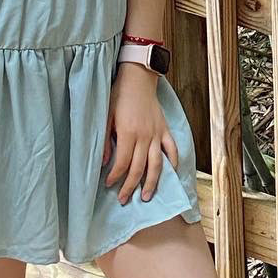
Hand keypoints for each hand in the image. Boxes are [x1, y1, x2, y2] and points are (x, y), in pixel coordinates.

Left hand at [102, 64, 177, 203]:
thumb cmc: (119, 95)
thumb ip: (106, 141)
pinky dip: (173, 162)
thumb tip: (105, 163)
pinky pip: (171, 149)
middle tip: (124, 199)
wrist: (138, 78)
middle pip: (138, 168)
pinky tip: (170, 173)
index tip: (108, 184)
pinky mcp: (165, 129)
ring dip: (152, 183)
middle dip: (130, 187)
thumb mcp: (106, 116)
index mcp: (128, 133)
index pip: (122, 163)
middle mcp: (144, 137)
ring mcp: (157, 134)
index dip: (115, 177)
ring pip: (157, 164)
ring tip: (146, 196)